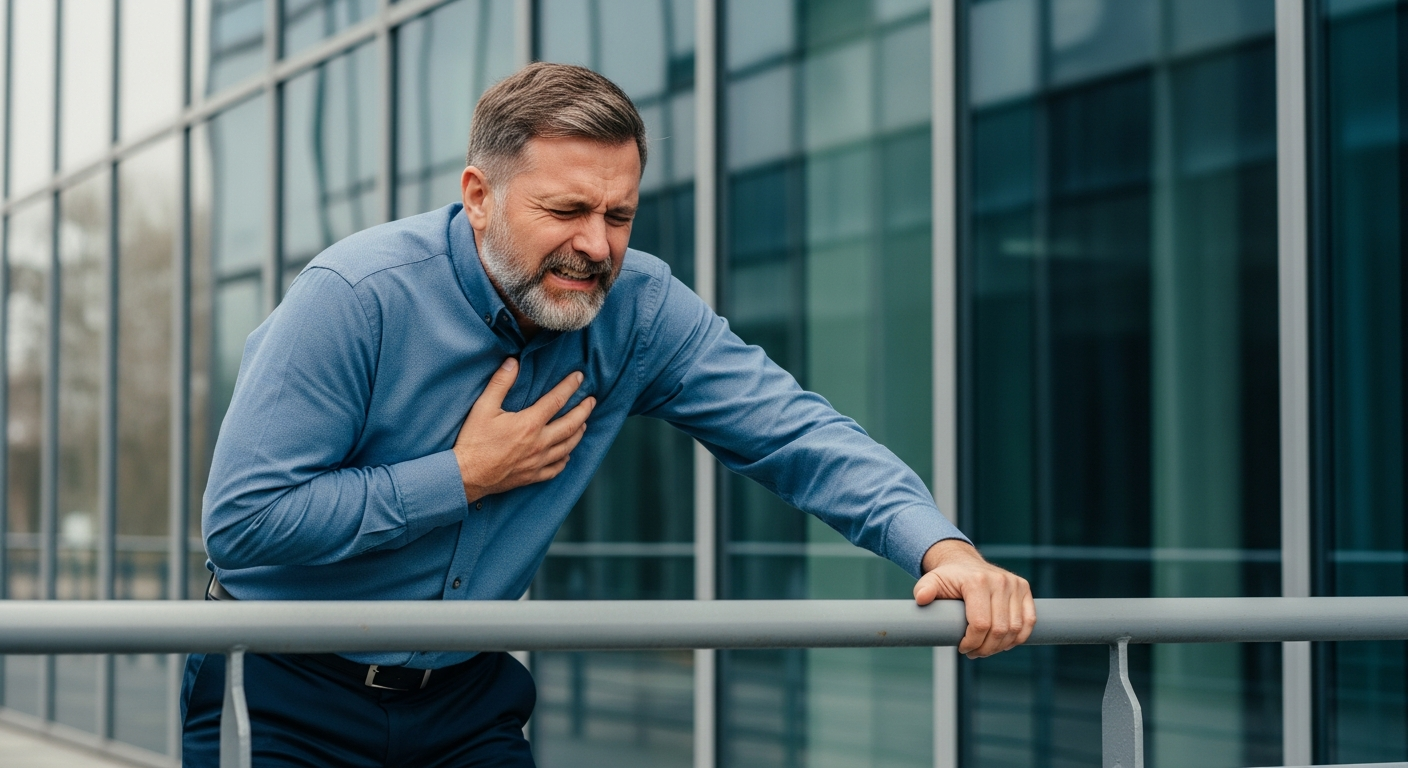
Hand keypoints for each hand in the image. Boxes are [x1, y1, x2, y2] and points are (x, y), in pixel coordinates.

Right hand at [453, 358, 594, 502]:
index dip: (570, 386)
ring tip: (584, 423)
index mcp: (530, 424)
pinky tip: (567, 454)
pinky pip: (556, 468)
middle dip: (584, 410)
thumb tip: (513, 362)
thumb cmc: (473, 441)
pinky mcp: (532, 476)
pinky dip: (565, 459)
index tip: (580, 378)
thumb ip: (500, 383)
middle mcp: (539, 443)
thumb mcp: (483, 407)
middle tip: (592, 401)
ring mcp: (538, 462)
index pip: (557, 400)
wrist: (466, 476)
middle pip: (571, 425)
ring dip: (579, 433)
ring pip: (567, 446)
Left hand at [914, 539, 1035, 658]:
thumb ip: (924, 589)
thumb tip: (922, 598)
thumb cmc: (948, 578)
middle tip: (973, 653)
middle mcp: (999, 581)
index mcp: (977, 582)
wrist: (965, 564)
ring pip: (1015, 628)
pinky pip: (1029, 620)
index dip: (972, 642)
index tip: (962, 648)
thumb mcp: (931, 581)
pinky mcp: (1024, 588)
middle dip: (985, 648)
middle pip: (999, 630)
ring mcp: (1014, 584)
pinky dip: (1019, 637)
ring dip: (1001, 646)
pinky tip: (1005, 643)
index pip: (980, 624)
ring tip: (986, 649)